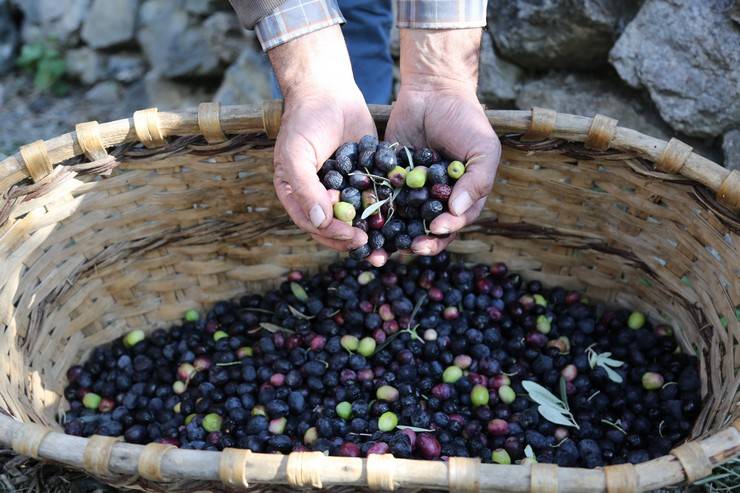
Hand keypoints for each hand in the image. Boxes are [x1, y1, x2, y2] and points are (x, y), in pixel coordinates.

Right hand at [269, 26, 373, 250]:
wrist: (328, 91)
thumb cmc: (304, 122)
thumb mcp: (296, 154)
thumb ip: (304, 187)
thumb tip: (320, 221)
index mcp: (298, 197)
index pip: (315, 225)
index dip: (333, 235)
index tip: (352, 237)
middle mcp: (321, 198)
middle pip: (337, 229)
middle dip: (354, 240)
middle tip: (373, 246)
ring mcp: (345, 190)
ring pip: (359, 218)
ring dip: (373, 233)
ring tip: (390, 245)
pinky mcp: (367, 178)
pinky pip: (377, 198)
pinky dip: (388, 209)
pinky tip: (404, 218)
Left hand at [385, 29, 500, 256]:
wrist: (433, 91)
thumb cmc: (465, 121)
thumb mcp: (482, 149)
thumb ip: (477, 181)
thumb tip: (457, 210)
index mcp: (461, 198)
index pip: (455, 222)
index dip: (447, 230)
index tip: (435, 228)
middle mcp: (435, 200)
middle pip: (428, 231)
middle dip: (420, 242)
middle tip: (411, 247)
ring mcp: (410, 192)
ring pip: (402, 223)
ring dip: (393, 239)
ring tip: (384, 249)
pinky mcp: (388, 180)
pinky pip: (380, 201)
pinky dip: (373, 215)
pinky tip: (365, 225)